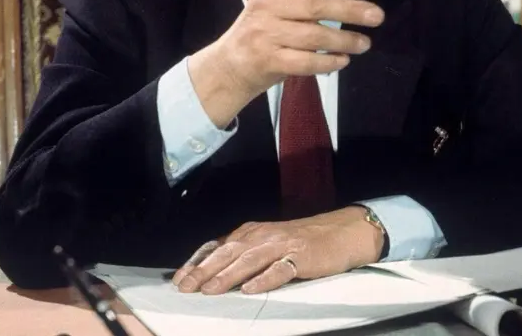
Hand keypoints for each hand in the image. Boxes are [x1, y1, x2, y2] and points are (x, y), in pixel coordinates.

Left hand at [171, 206, 384, 294]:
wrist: (342, 232)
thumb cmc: (302, 241)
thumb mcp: (268, 242)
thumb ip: (244, 253)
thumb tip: (213, 272)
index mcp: (252, 232)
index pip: (219, 246)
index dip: (198, 261)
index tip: (180, 278)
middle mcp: (263, 236)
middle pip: (229, 253)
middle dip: (205, 270)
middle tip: (186, 287)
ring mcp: (282, 246)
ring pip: (249, 260)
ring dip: (228, 275)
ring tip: (211, 290)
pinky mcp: (301, 258)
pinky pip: (280, 270)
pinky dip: (265, 279)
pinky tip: (251, 289)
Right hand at [212, 0, 385, 98]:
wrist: (233, 65)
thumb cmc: (271, 27)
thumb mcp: (295, 4)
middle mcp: (265, 5)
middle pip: (314, 6)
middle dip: (349, 10)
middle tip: (378, 16)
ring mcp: (264, 34)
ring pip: (312, 37)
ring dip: (343, 41)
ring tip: (365, 43)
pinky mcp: (267, 61)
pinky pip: (304, 62)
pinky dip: (327, 62)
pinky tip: (343, 60)